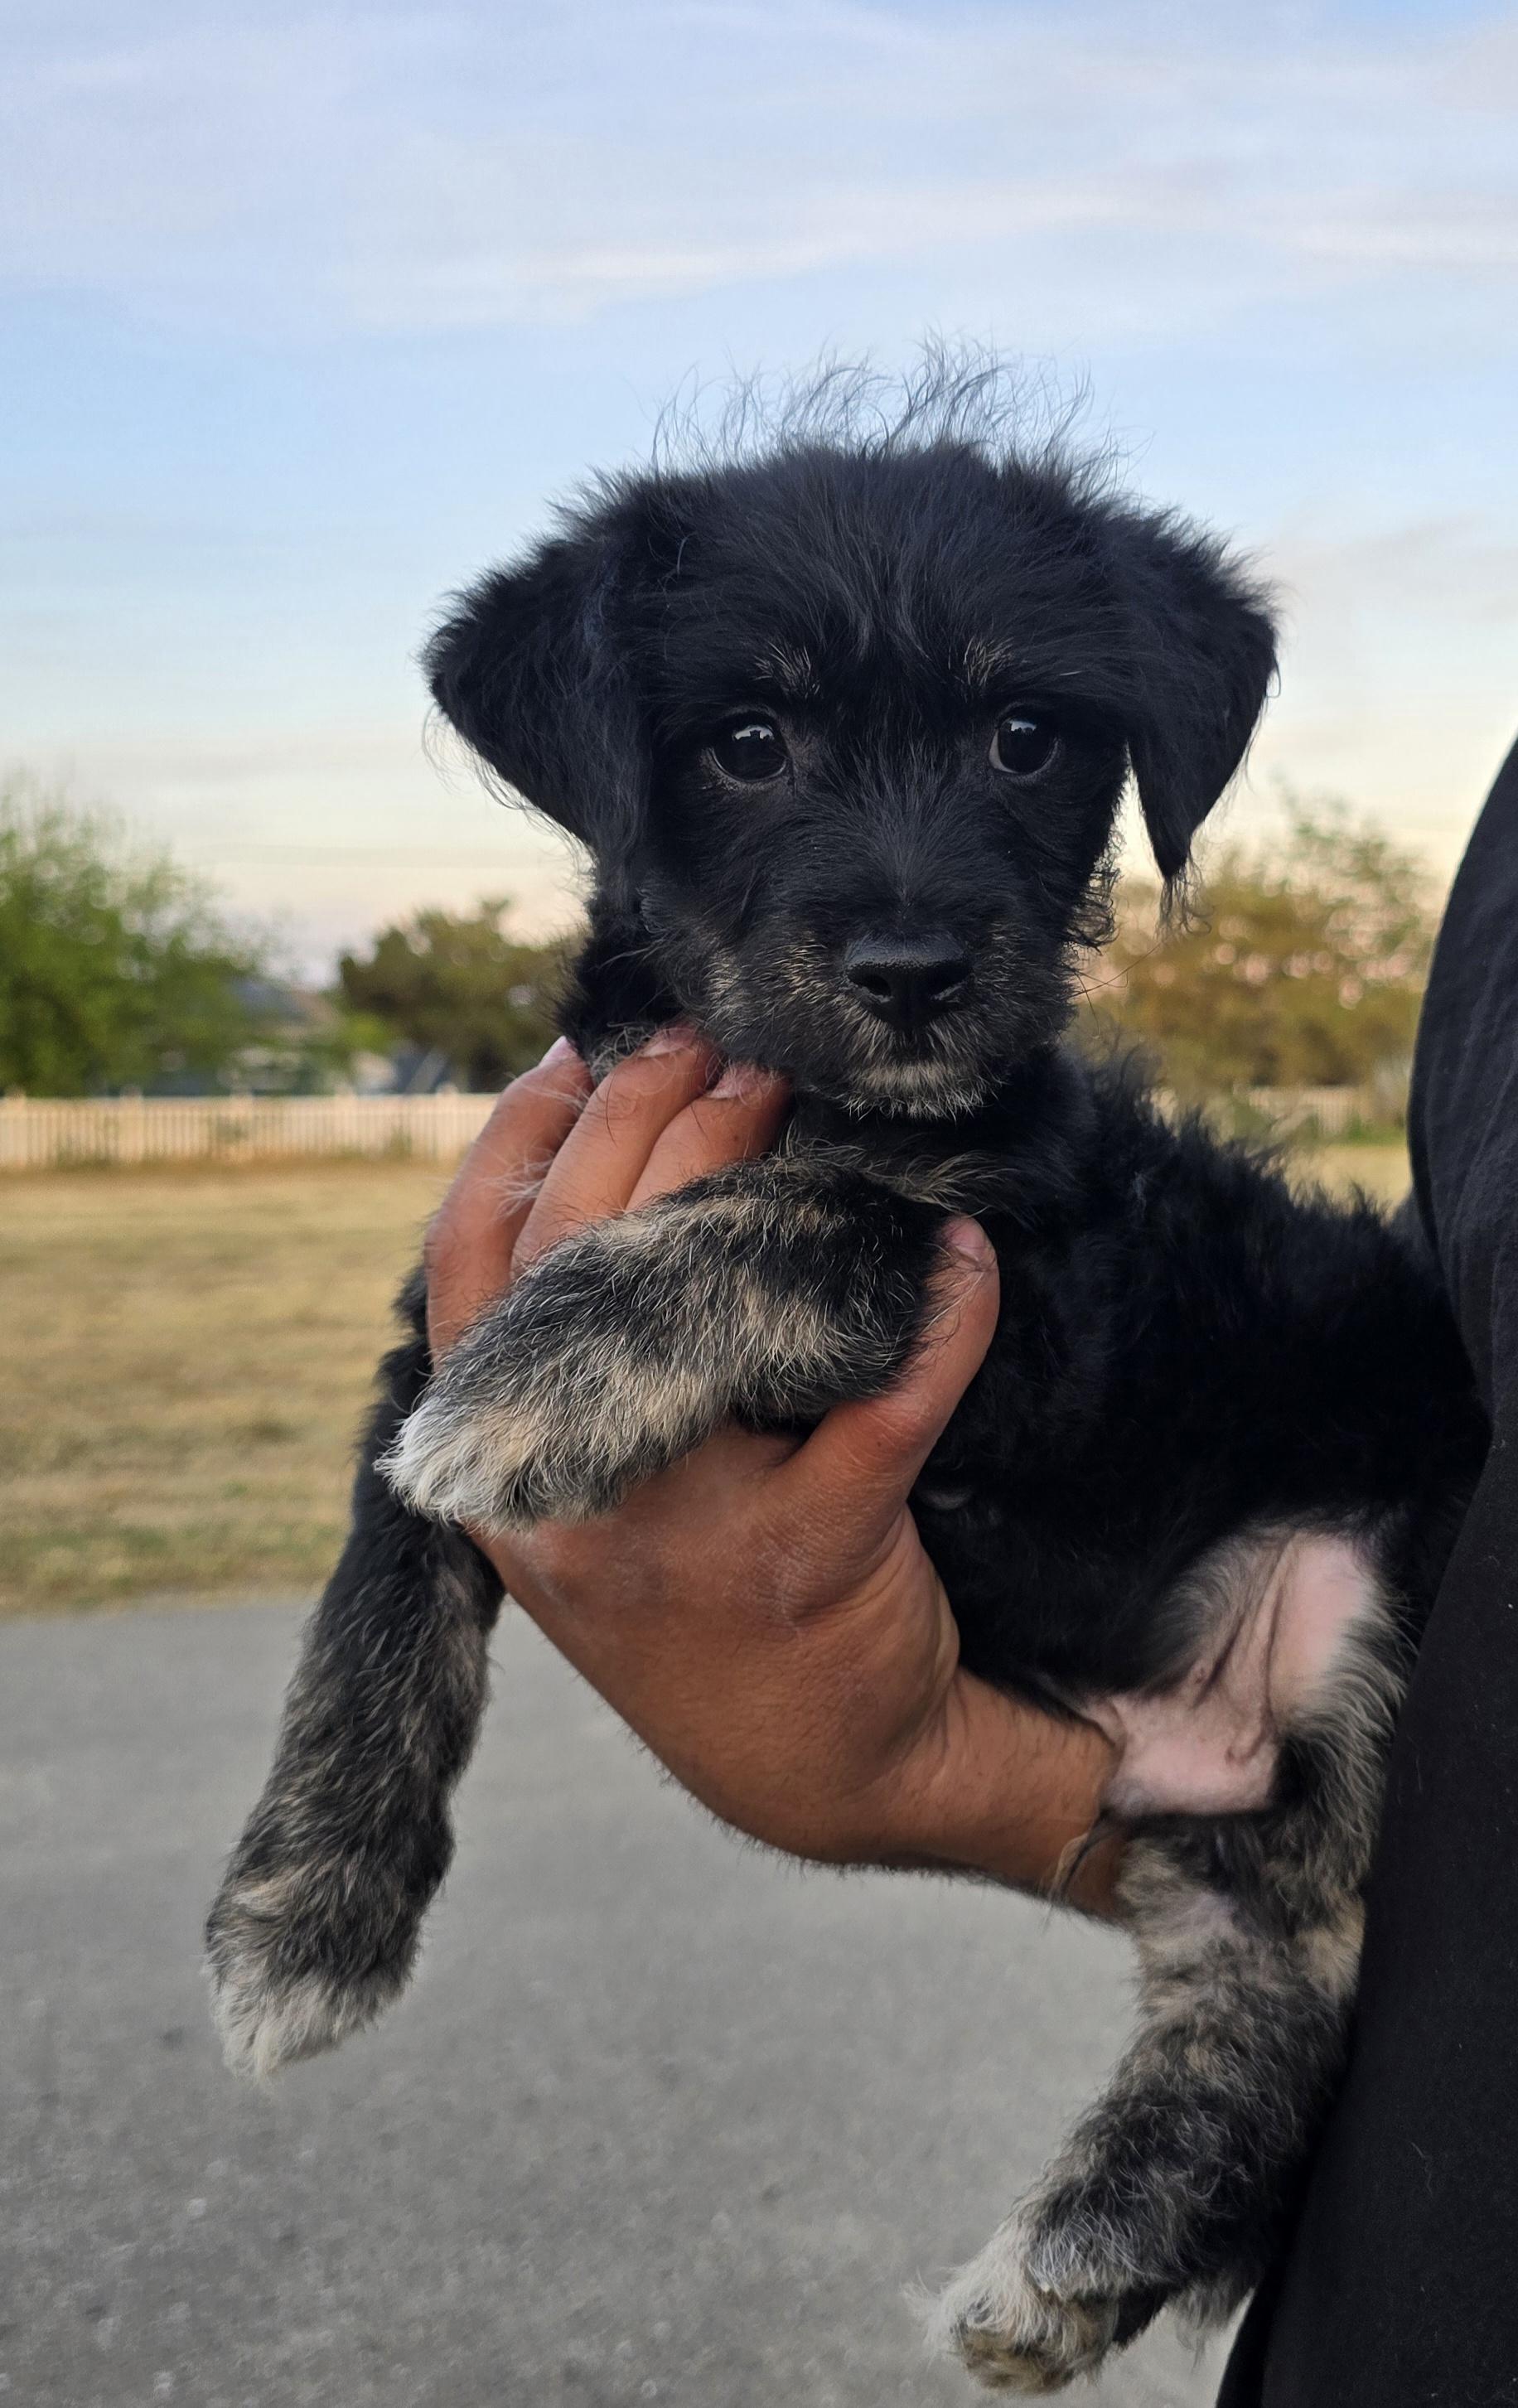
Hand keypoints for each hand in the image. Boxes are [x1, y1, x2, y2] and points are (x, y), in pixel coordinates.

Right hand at [423, 1029, 1120, 1909]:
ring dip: (748, 1173)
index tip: (578, 1051)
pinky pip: (882, 1400)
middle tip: (713, 1044)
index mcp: (500, 1470)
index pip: (471, 1268)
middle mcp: (566, 1495)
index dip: (517, 1143)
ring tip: (785, 1089)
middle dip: (644, 1115)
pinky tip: (966, 1252)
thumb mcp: (587, 1505)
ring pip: (701, 1300)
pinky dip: (937, 1315)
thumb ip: (570, 1377)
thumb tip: (602, 1183)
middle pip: (579, 1250)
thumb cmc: (703, 1602)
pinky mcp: (806, 1553)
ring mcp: (681, 1527)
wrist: (819, 1771)